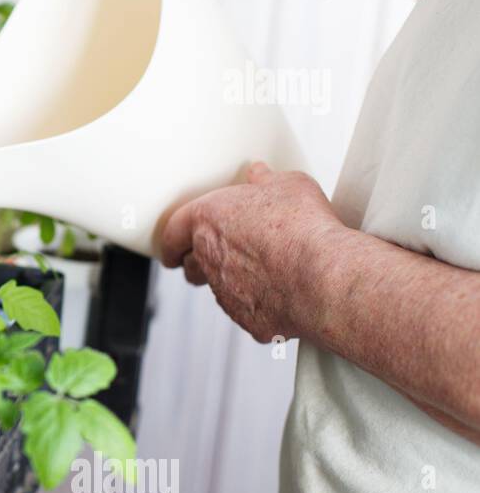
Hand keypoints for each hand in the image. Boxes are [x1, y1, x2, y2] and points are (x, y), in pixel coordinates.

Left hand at [159, 163, 344, 342]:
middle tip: (214, 258)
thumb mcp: (288, 185)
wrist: (320, 277)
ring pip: (217, 288)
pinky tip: (281, 292)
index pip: (173, 231)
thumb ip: (267, 180)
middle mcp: (208, 257)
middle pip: (191, 264)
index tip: (172, 247)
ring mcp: (224, 291)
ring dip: (228, 281)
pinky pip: (245, 308)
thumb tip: (261, 175)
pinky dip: (257, 301)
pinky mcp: (245, 317)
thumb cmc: (302, 228)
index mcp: (207, 220)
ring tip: (253, 273)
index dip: (171, 240)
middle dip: (198, 263)